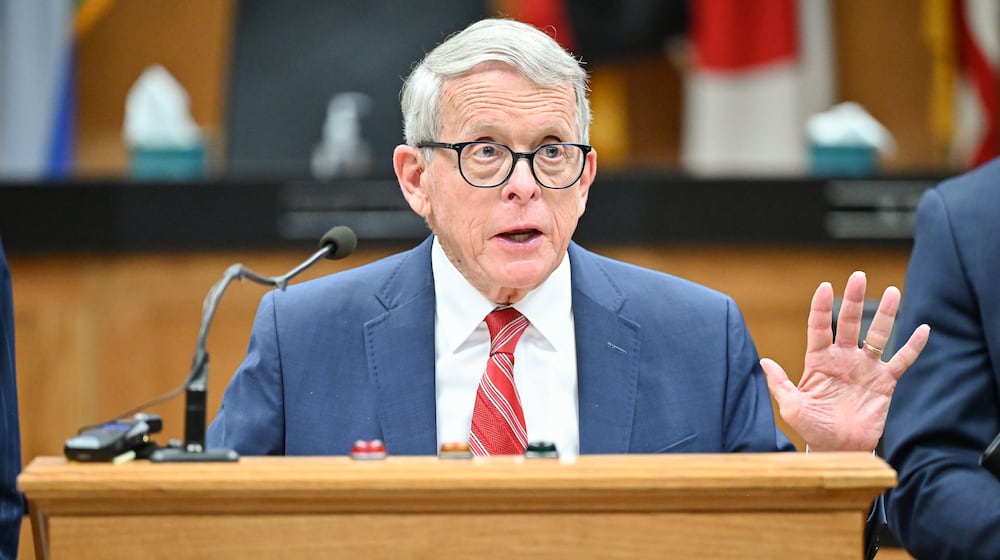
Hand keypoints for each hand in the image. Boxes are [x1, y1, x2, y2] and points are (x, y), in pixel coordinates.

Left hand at [761, 271, 930, 451]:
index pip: (819, 327)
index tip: (825, 286)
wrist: (837, 449)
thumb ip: (780, 383)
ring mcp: (865, 368)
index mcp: (818, 360)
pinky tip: (924, 329)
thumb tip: (763, 360)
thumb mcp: (791, 406)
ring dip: (886, 314)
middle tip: (859, 276)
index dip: (821, 307)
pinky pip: (901, 361)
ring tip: (894, 292)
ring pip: (877, 335)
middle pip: (849, 323)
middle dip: (854, 300)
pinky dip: (913, 346)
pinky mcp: (885, 382)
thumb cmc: (812, 427)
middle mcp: (843, 359)